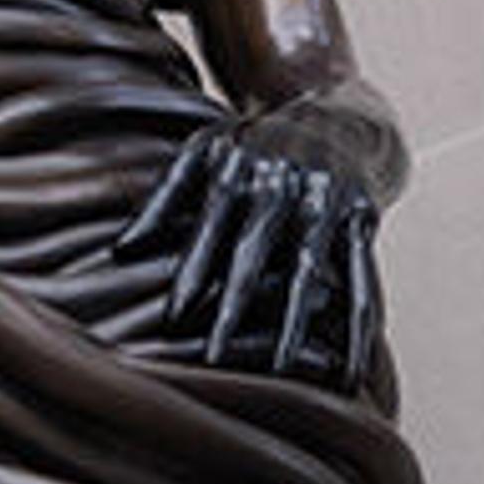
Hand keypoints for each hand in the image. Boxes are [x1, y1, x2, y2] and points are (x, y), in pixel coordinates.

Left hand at [113, 96, 389, 385]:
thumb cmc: (257, 144)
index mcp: (238, 171)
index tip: (174, 320)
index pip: (210, 228)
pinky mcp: (363, 220)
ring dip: (294, 322)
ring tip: (280, 371)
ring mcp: (325, 204)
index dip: (192, 273)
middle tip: (215, 360)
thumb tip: (120, 252)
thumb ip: (164, 198)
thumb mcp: (205, 151)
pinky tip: (348, 371)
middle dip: (234, 306)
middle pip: (255, 252)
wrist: (340, 112)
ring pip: (308, 270)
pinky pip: (362, 279)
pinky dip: (357, 326)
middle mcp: (283, 185)